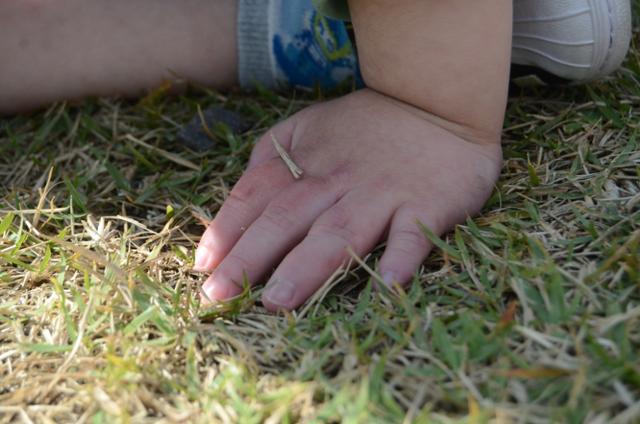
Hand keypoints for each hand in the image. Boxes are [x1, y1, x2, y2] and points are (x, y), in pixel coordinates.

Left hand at [194, 89, 501, 310]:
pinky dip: (401, 257)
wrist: (438, 100)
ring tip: (278, 302)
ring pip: (338, 231)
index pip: (255, 196)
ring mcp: (381, 192)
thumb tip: (242, 186)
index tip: (203, 266)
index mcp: (305, 159)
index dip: (226, 231)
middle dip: (249, 258)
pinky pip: (412, 234)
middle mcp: (337, 178)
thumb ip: (274, 152)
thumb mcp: (310, 123)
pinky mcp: (426, 203)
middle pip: (285, 219)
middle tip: (219, 296)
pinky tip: (386, 286)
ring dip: (306, 266)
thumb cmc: (367, 123)